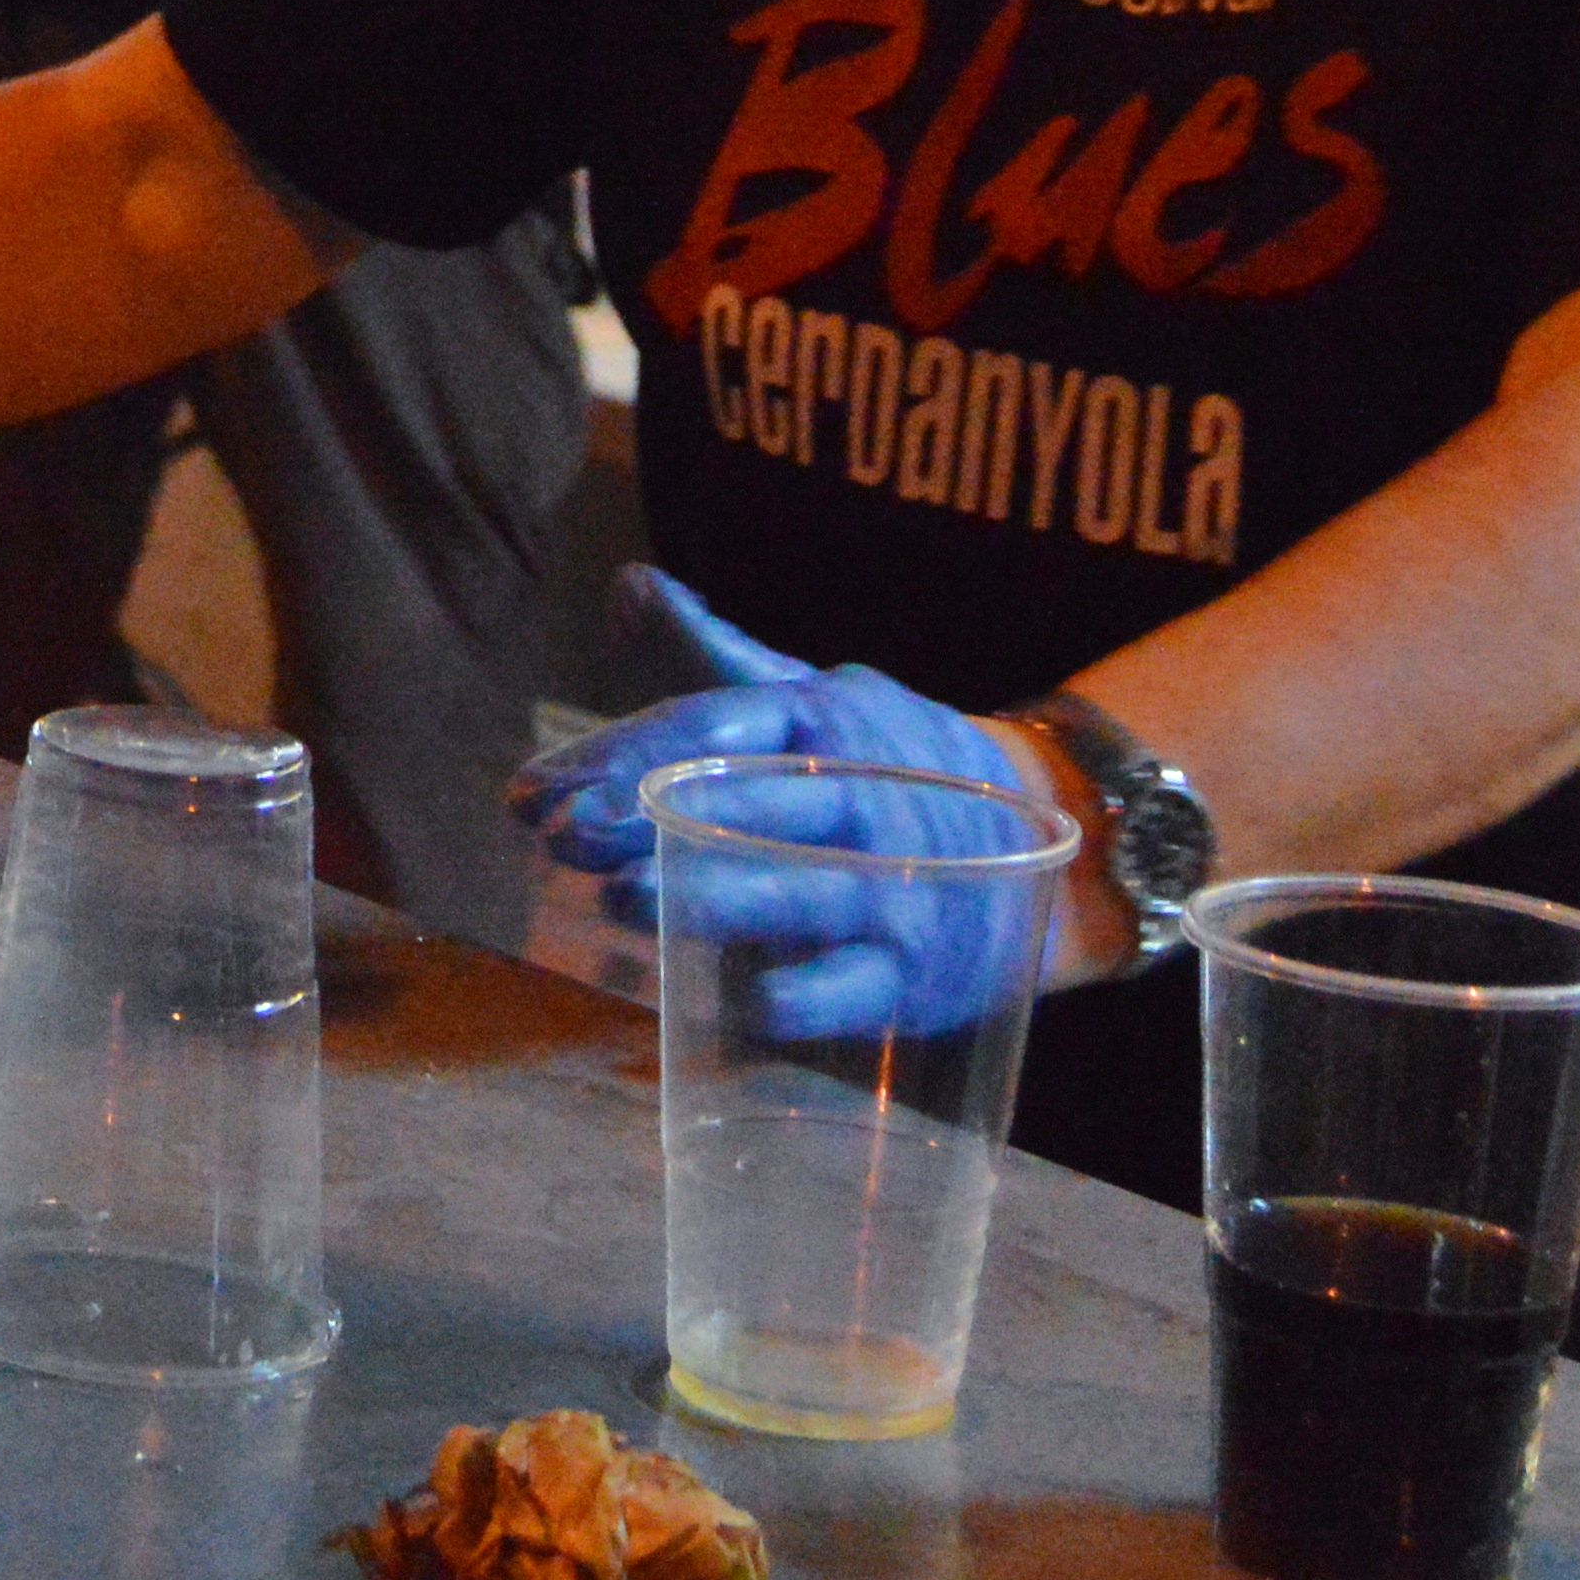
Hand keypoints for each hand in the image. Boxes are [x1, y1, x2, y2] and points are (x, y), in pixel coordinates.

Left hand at [512, 573, 1063, 1039]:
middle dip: (644, 819)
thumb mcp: (813, 695)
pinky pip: (846, 989)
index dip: (610, 759)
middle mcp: (860, 795)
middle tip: (558, 842)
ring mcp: (895, 885)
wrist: (1052, 832)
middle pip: (747, 800)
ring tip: (616, 906)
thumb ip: (715, 653)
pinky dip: (787, 994)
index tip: (526, 796)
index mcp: (822, 720)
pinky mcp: (916, 974)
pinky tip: (726, 993)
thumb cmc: (887, 764)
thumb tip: (626, 584)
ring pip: (800, 889)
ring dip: (706, 898)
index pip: (703, 728)